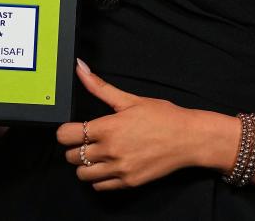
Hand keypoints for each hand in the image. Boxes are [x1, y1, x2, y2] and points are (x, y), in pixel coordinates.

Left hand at [57, 59, 203, 190]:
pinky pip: (99, 186)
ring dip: (84, 164)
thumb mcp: (130, 99)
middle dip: (75, 147)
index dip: (66, 131)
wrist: (189, 138)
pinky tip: (109, 165)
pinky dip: (99, 178)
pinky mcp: (127, 182)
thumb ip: (100, 87)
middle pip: (70, 156)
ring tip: (98, 154)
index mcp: (108, 128)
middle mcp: (110, 151)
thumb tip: (80, 68)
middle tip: (88, 140)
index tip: (74, 129)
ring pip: (82, 174)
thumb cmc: (163, 117)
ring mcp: (119, 169)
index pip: (66, 135)